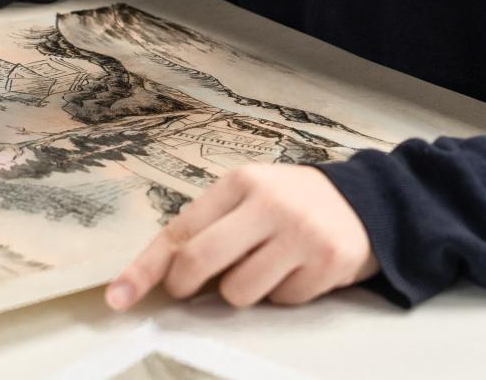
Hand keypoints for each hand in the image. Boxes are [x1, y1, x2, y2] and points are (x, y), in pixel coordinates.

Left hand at [105, 164, 377, 310]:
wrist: (366, 202)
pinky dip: (282, 295)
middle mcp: (268, 203)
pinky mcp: (327, 263)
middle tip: (190, 290)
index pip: (179, 229)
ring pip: (239, 291)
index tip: (120, 296)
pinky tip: (297, 270)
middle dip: (187, 285)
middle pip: (201, 259)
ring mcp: (300, 233)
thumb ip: (210, 227)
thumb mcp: (248, 198)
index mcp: (239, 183)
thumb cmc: (290, 203)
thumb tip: (163, 274)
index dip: (145, 268)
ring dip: (243, 290)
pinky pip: (282, 301)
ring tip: (264, 267)